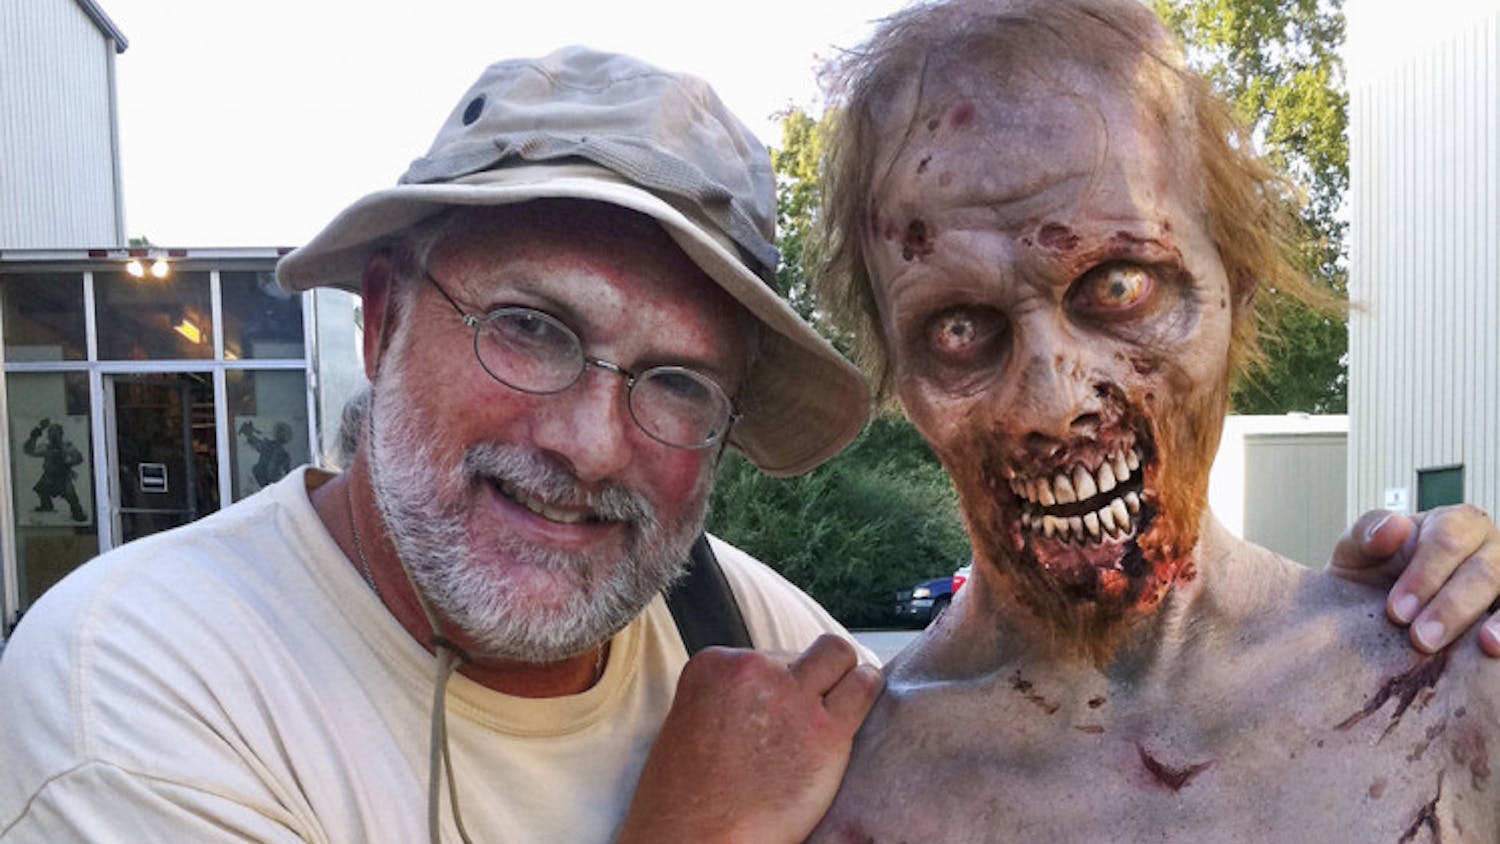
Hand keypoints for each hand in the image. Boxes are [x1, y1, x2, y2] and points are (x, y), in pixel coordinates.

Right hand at [619, 635, 883, 842]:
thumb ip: (728, 698)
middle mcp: (753, 670)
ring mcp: (791, 697)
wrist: (697, 837)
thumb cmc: (688, 799)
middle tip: (813, 709)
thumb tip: (769, 697)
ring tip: (844, 703)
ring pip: (839, 654)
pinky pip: (864, 687)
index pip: (768, 654)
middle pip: (804, 652)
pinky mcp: (826, 730)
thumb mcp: (690, 722)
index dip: (778, 684)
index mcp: (714, 664)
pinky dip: (867, 691)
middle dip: (811, 676)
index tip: (774, 714)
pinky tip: (862, 707)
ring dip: (844, 677)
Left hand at [1329, 505, 1499, 655]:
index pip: (1448, 541)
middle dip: (1451, 607)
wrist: (1372, 614)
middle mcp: (1490, 547)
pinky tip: (1495, 649)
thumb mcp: (1358, 551)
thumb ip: (1369, 532)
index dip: (1424, 575)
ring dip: (1490, 622)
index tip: (1397, 611)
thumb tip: (1395, 527)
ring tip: (1480, 648)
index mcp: (1455, 523)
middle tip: (1421, 640)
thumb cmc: (1373, 575)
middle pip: (1484, 571)